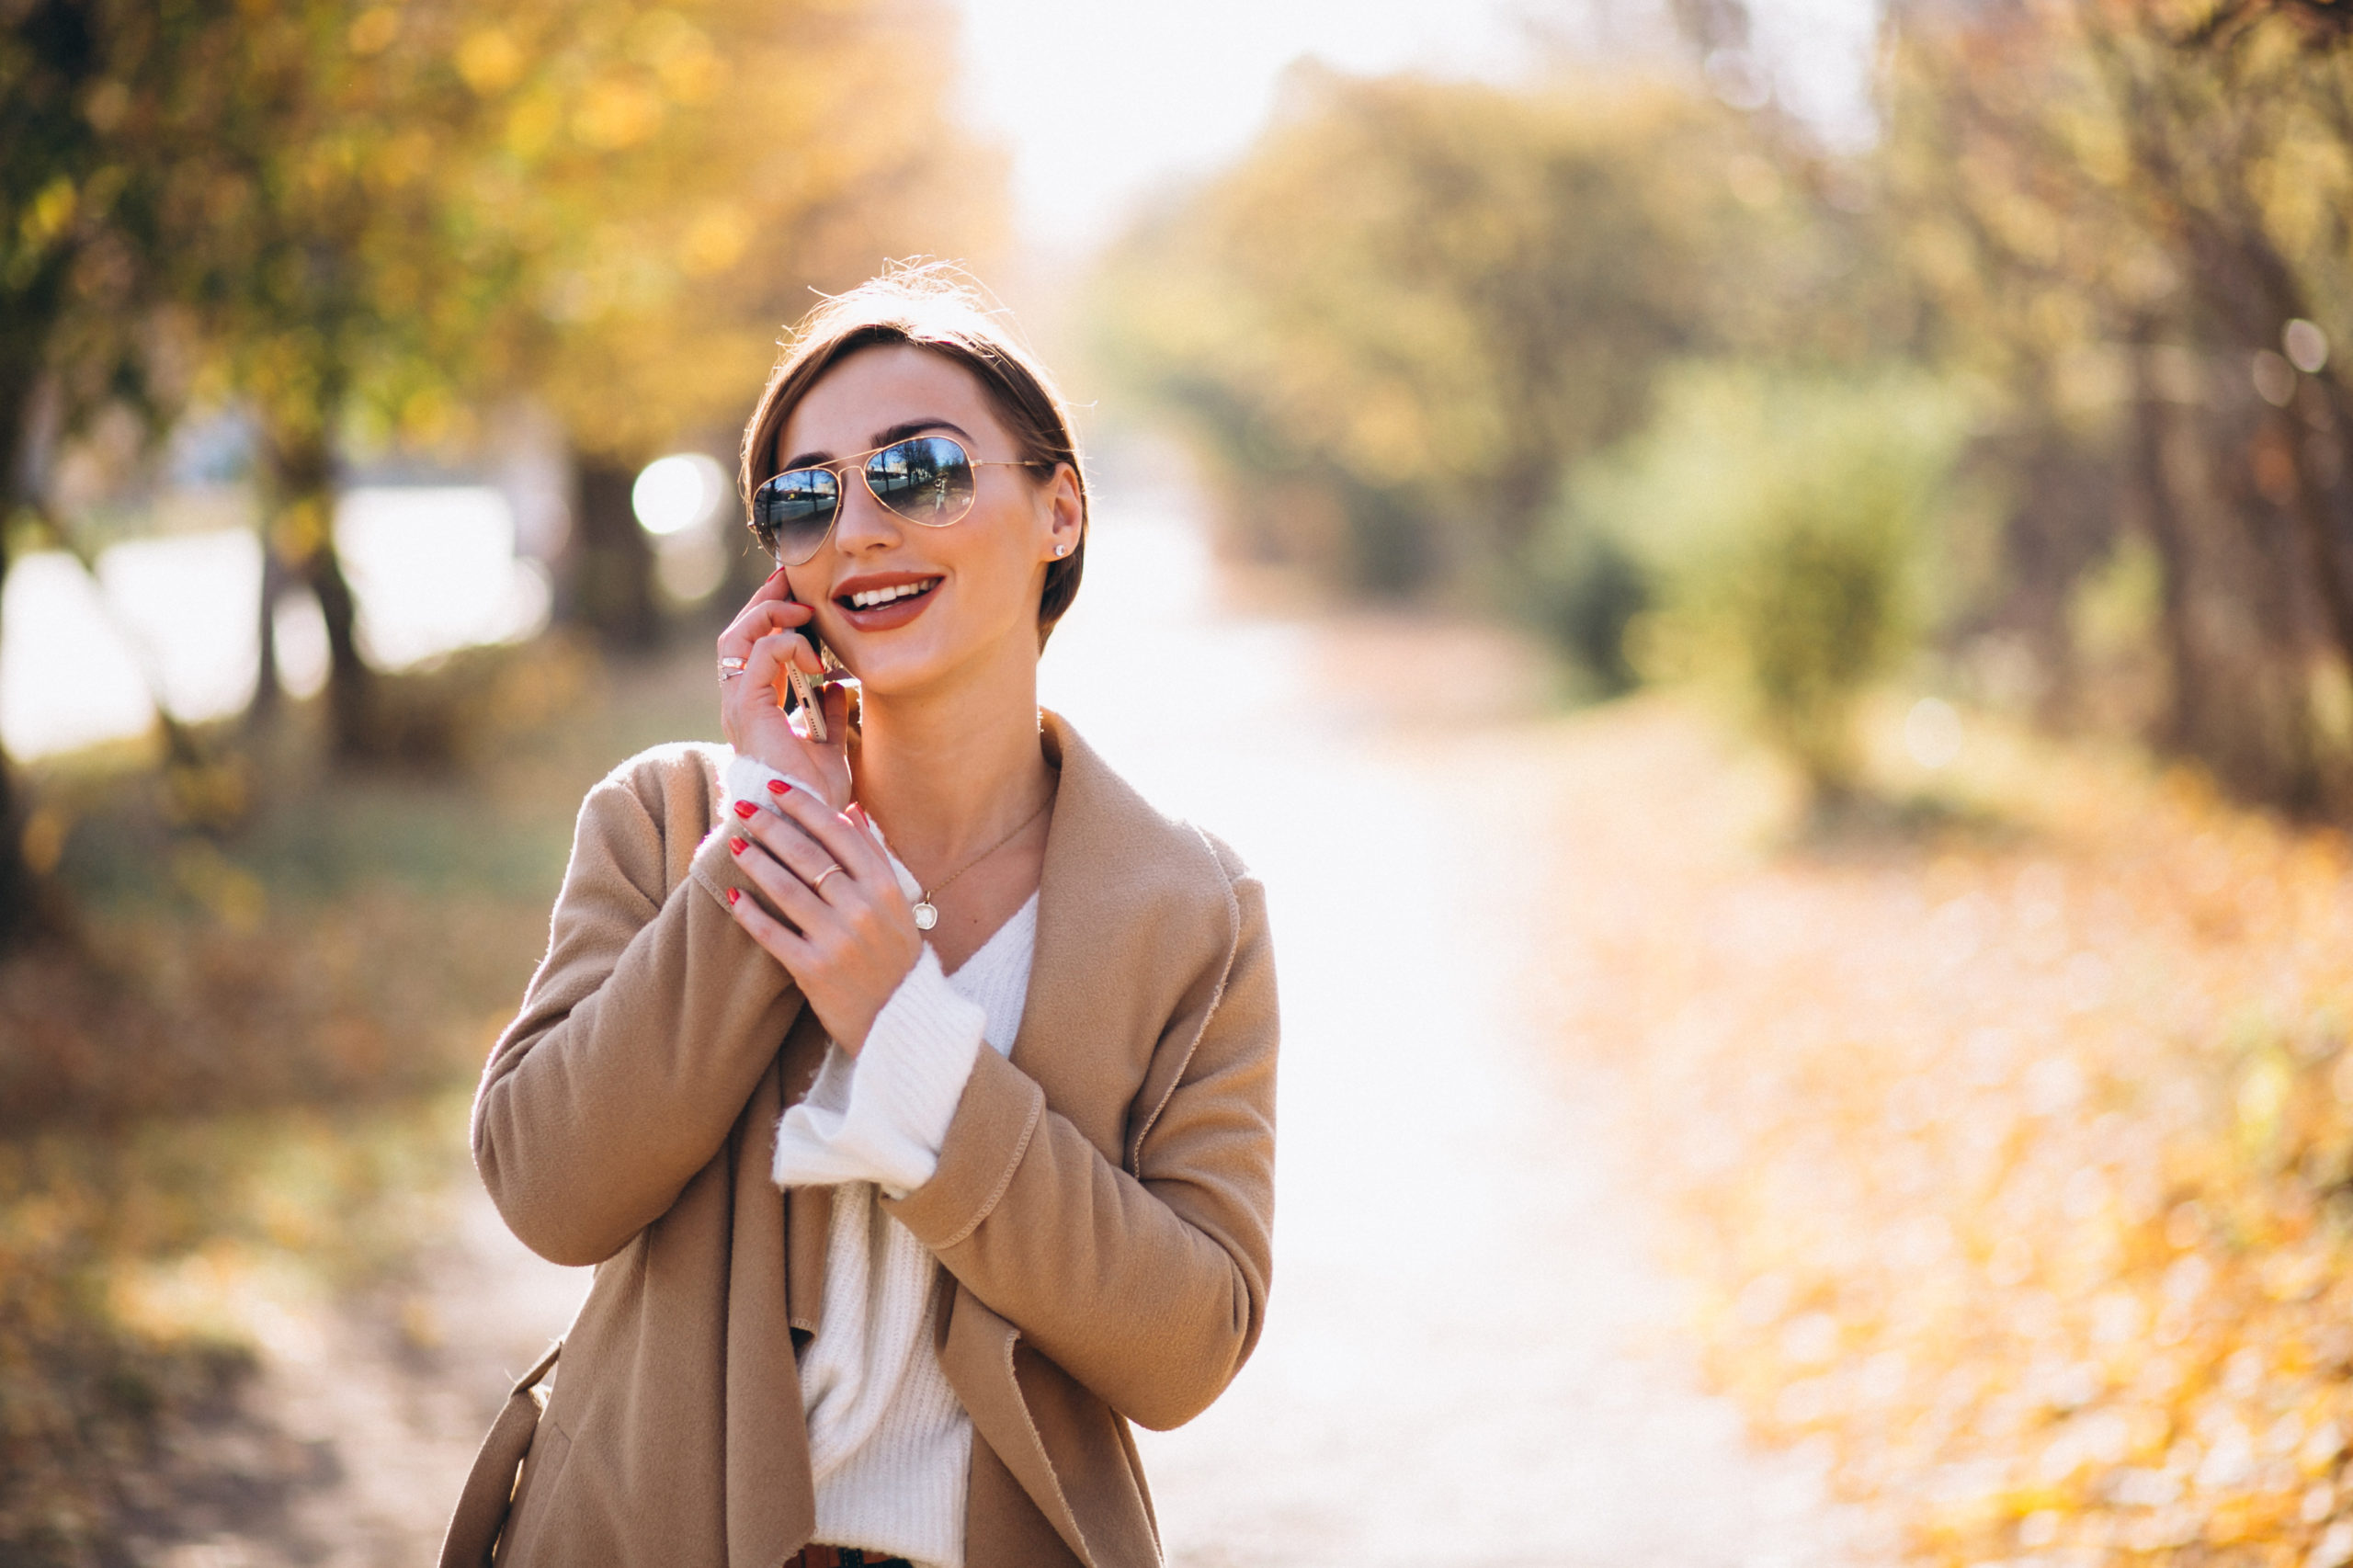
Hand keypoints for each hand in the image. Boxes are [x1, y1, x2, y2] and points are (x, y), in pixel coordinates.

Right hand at [718, 570, 851, 808]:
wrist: (808, 826)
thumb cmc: (815, 796)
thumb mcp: (830, 748)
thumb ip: (831, 717)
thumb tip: (838, 688)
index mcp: (756, 709)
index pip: (751, 649)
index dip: (770, 617)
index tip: (797, 595)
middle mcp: (740, 704)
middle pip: (737, 635)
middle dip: (764, 602)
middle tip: (791, 580)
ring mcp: (740, 706)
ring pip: (739, 639)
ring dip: (770, 615)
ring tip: (803, 611)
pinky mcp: (749, 710)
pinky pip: (760, 656)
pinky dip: (787, 645)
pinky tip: (815, 658)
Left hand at [723, 783, 920, 1052]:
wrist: (902, 1018)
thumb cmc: (896, 954)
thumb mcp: (898, 902)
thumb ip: (874, 855)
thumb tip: (850, 809)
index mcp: (885, 887)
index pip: (838, 832)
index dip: (803, 805)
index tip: (775, 786)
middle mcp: (863, 910)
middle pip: (807, 855)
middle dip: (770, 826)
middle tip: (742, 806)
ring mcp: (838, 941)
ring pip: (786, 889)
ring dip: (756, 861)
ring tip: (734, 842)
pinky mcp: (814, 971)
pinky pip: (773, 934)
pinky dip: (750, 912)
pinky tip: (734, 894)